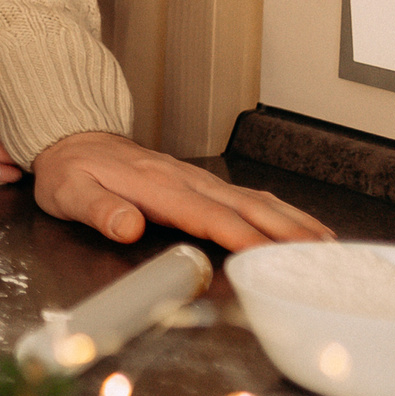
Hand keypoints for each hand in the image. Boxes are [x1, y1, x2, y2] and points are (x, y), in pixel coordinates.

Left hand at [30, 131, 332, 249]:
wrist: (70, 138)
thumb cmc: (70, 170)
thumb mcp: (69, 191)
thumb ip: (98, 209)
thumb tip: (126, 226)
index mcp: (156, 186)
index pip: (206, 215)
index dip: (238, 237)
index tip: (267, 257)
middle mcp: (183, 180)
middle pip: (242, 207)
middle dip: (283, 231)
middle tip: (320, 257)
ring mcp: (195, 178)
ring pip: (252, 199)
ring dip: (290, 221)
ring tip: (325, 244)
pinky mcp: (198, 181)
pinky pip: (245, 195)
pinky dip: (278, 211)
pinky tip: (297, 224)